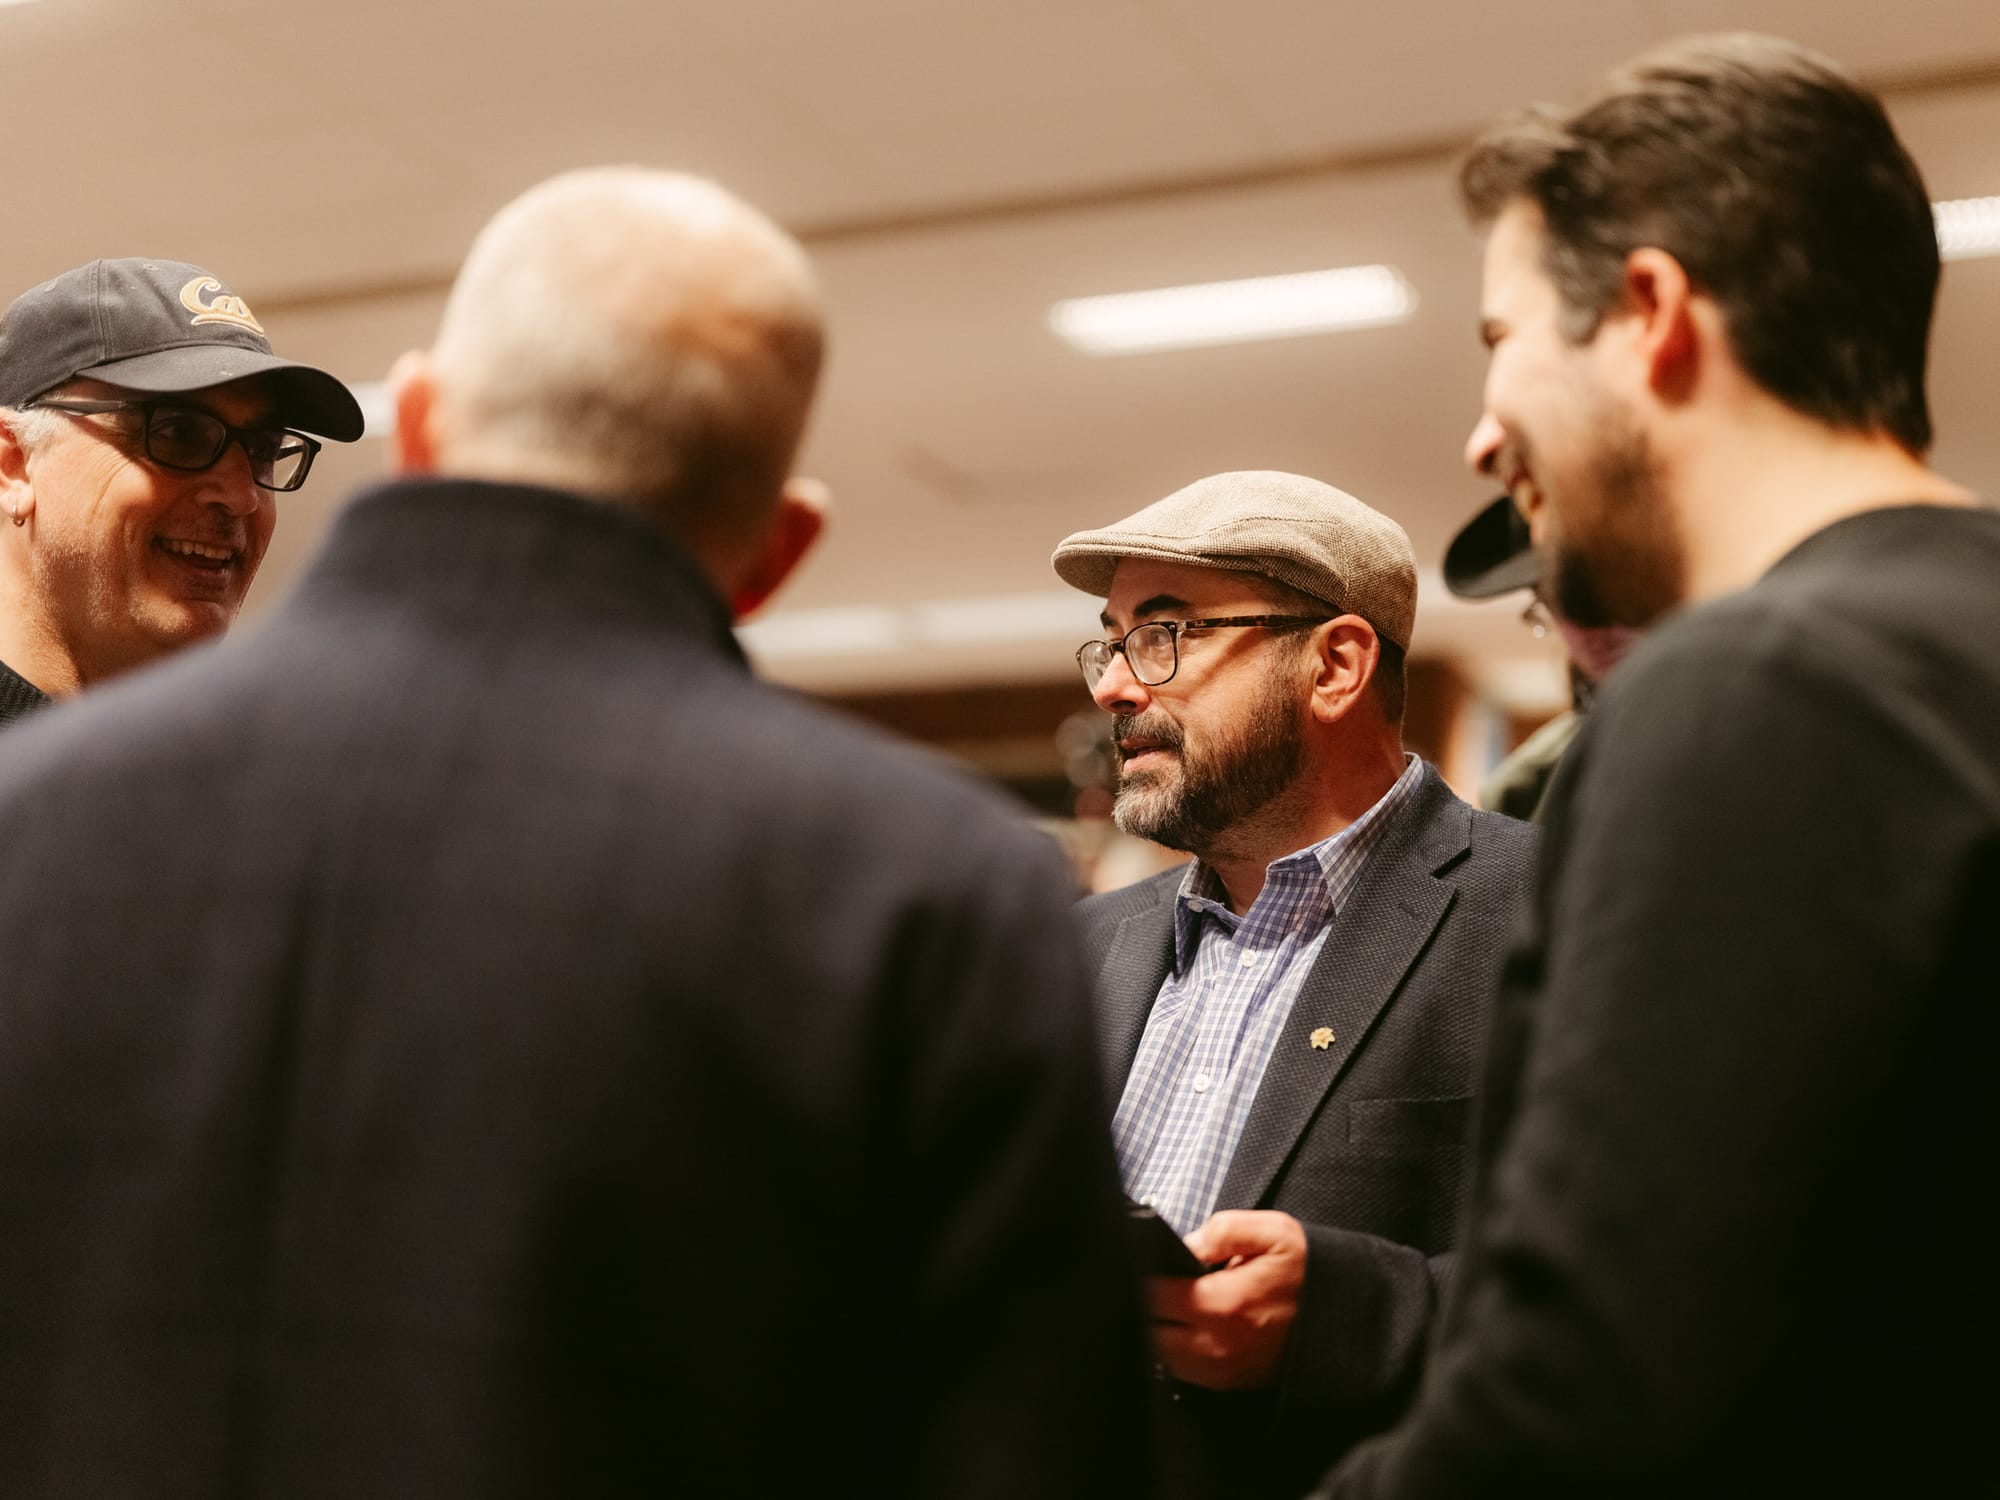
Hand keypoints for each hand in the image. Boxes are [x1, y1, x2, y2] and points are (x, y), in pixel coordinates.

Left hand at [1147, 1209, 1306, 1389]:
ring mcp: (1223, 1371)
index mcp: (1224, 1304)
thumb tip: (1186, 1244)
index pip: (1154, 1298)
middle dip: (1153, 1309)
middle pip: (1153, 1333)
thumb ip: (1222, 1231)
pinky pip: (1186, 1373)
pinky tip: (1196, 1328)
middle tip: (1168, 1287)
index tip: (1155, 1268)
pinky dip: (1182, 1352)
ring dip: (1165, 1332)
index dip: (1149, 1279)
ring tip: (1182, 1307)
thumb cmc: (1309, 1274)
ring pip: (1165, 1357)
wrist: (1343, 1318)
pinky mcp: (1231, 1383)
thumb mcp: (1273, 1232)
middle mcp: (1218, 1346)